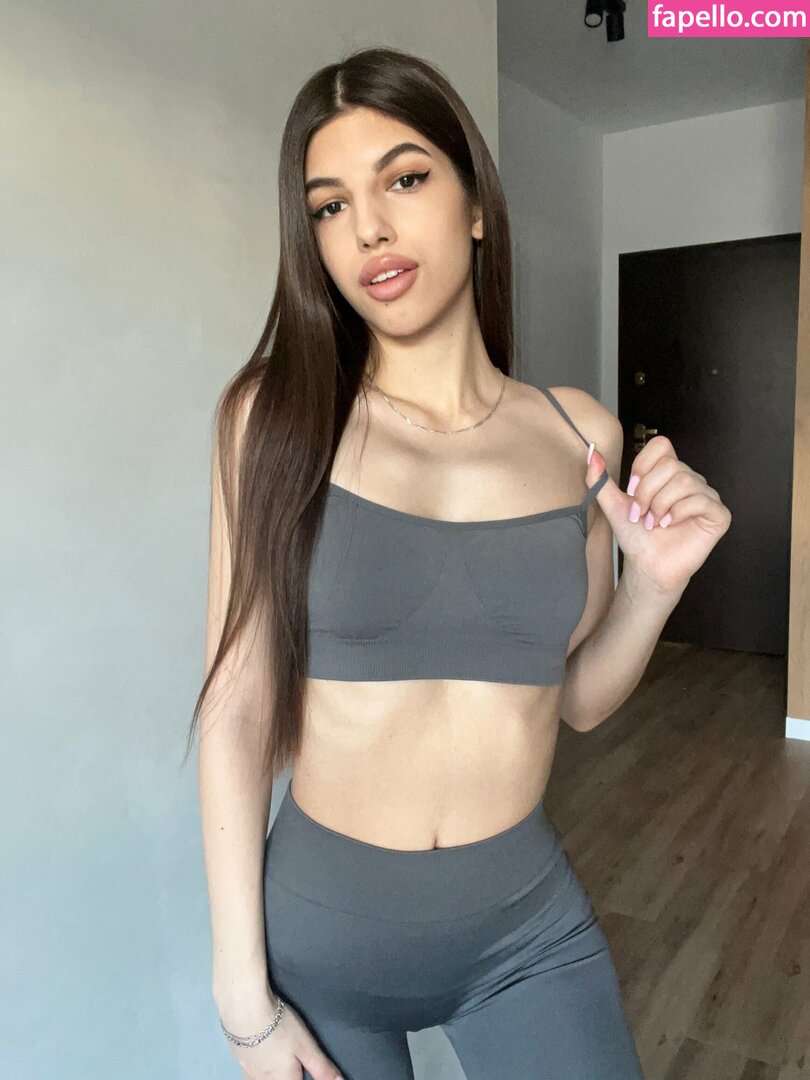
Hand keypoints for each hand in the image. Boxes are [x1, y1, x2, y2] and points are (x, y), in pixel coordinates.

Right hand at [217, 988, 343, 1079]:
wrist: (244, 1011)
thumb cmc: (280, 1028)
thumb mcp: (306, 1046)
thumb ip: (322, 1067)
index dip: (302, 1078)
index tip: (303, 1071)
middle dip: (289, 1076)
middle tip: (294, 1067)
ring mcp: (250, 1071)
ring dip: (272, 1075)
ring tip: (279, 1068)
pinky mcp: (239, 1059)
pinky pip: (250, 1075)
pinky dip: (257, 1074)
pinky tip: (260, 1062)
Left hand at [585, 434, 731, 597]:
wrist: (646, 566)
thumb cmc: (636, 536)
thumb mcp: (613, 505)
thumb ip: (600, 480)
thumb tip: (592, 453)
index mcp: (669, 472)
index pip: (661, 445)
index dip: (642, 466)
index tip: (631, 491)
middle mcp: (690, 480)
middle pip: (671, 465)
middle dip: (648, 492)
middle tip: (641, 515)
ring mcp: (707, 496)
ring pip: (684, 481)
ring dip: (661, 505)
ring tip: (654, 524)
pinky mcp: (719, 514)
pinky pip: (701, 500)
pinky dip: (679, 512)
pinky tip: (669, 525)